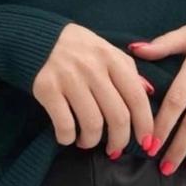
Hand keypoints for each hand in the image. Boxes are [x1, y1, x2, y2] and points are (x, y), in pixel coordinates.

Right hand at [32, 22, 155, 156]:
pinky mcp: (47, 88)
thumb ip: (128, 70)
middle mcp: (92, 67)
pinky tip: (68, 136)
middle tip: (115, 149)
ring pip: (92, 124)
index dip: (145, 124)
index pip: (136, 97)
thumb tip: (148, 93)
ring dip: (92, 141)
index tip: (146, 142)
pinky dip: (68, 138)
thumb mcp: (106, 50)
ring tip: (87, 141)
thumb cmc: (77, 48)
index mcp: (111, 58)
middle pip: (117, 116)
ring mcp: (69, 78)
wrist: (36, 37)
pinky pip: (64, 124)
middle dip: (119, 140)